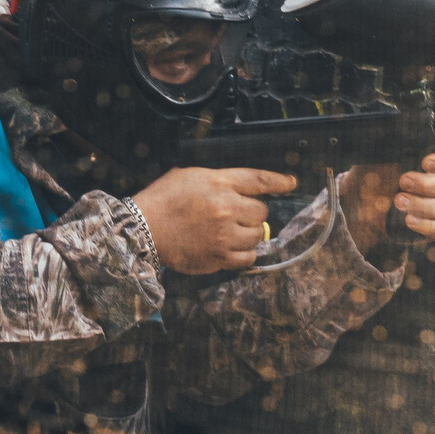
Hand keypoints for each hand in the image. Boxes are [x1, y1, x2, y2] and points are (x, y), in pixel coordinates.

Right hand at [128, 166, 298, 274]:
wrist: (143, 230)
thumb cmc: (163, 199)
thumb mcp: (189, 175)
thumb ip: (219, 180)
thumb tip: (242, 189)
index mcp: (218, 183)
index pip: (258, 180)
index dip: (279, 182)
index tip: (291, 183)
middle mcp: (226, 208)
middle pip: (261, 212)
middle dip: (252, 213)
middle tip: (235, 215)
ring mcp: (224, 235)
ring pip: (257, 236)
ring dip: (248, 234)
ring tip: (229, 233)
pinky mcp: (220, 258)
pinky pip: (248, 258)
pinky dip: (244, 254)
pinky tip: (230, 249)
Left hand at [339, 143, 434, 253]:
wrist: (357, 204)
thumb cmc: (372, 174)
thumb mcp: (380, 154)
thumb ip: (398, 142)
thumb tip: (409, 127)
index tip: (426, 162)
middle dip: (428, 184)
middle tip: (403, 181)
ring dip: (423, 204)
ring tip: (397, 201)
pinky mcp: (434, 227)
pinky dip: (426, 225)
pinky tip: (408, 220)